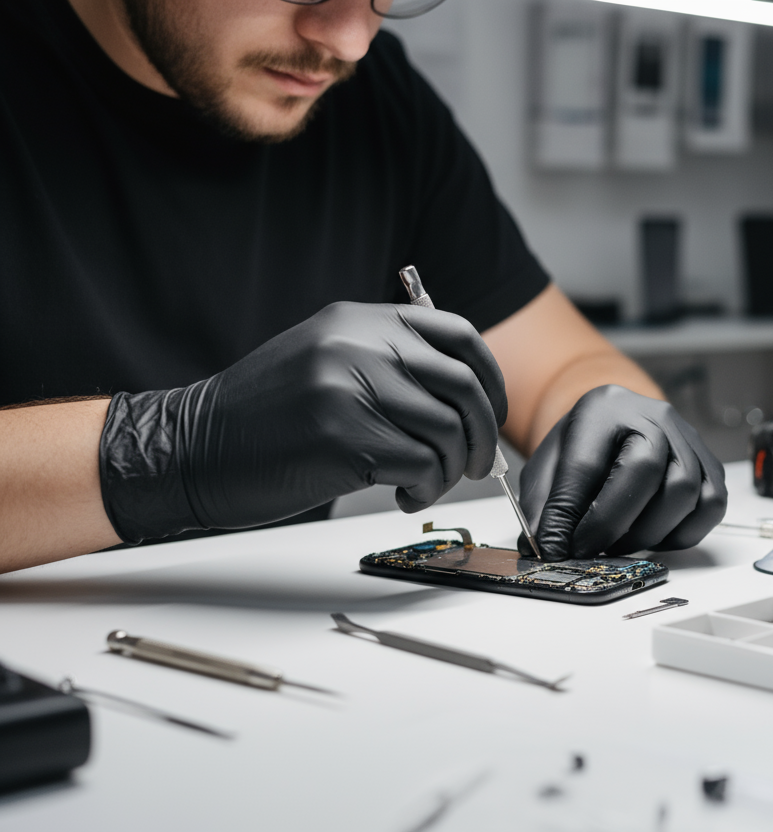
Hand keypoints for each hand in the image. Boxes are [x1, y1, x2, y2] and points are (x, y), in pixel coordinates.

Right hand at [99, 302, 505, 542]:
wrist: (189, 448)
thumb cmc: (261, 416)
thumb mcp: (324, 359)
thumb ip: (385, 358)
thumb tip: (460, 390)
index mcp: (359, 321)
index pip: (458, 335)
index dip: (489, 378)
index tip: (488, 411)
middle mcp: (359, 346)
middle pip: (463, 386)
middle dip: (481, 433)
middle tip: (472, 461)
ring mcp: (351, 390)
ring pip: (447, 431)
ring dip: (450, 468)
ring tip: (425, 483)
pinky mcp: (345, 440)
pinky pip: (421, 466)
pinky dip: (423, 488)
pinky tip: (401, 494)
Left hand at [517, 385, 726, 560]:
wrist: (619, 429)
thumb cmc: (585, 448)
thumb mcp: (549, 467)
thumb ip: (544, 505)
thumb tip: (547, 546)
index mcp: (603, 408)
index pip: (587, 463)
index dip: (570, 512)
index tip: (558, 546)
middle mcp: (653, 415)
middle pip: (644, 470)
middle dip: (611, 524)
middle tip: (588, 550)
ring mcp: (689, 439)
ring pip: (683, 492)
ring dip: (646, 533)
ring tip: (618, 543)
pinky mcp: (711, 466)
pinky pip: (710, 507)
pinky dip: (680, 534)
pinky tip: (652, 536)